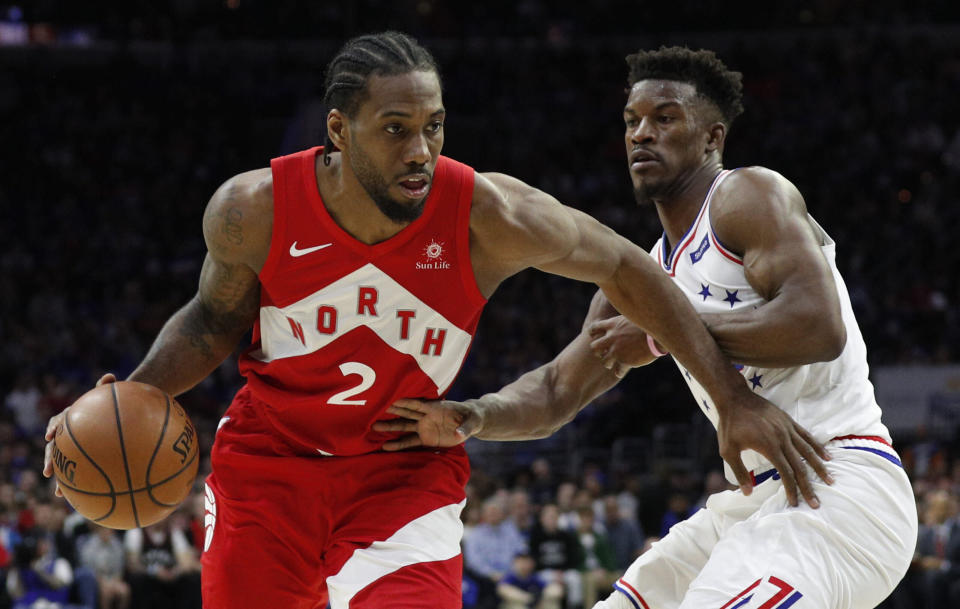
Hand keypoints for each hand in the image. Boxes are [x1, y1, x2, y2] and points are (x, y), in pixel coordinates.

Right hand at [44, 373, 116, 495]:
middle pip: (56, 447)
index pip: (59, 421)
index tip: (50, 435)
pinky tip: (79, 499)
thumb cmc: (112, 403)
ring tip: (60, 491)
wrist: (118, 413)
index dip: (53, 427)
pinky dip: (76, 484)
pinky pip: (78, 472)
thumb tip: (109, 375)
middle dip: (51, 459)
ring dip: (61, 477)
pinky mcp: (82, 457)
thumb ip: (107, 387)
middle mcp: (69, 433)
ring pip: (64, 463)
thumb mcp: (110, 394)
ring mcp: (74, 446)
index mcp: (72, 417)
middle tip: (49, 471)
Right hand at [372, 399, 482, 450]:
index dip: (407, 403)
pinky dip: (398, 444)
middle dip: (393, 413)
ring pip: (404, 427)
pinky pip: (409, 442)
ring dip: (390, 427)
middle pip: (407, 414)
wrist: (470, 422)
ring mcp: (424, 427)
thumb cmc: (472, 418)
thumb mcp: (472, 422)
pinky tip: (385, 447)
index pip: (419, 405)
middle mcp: (426, 417)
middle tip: (376, 411)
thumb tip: (458, 434)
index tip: (393, 401)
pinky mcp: (425, 439)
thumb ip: (464, 428)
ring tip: (374, 428)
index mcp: (436, 408)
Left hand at [587, 315, 658, 376]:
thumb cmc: (649, 324)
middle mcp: (611, 338)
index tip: (597, 336)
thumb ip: (626, 321)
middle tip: (604, 352)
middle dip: (598, 351)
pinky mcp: (625, 362)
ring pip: (605, 361)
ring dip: (609, 363)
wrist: (658, 336)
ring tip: (615, 363)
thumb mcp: (634, 317)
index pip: (594, 328)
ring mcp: (617, 351)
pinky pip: (618, 371)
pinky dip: (619, 372)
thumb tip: (627, 319)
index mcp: (612, 325)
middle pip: (594, 347)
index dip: (594, 333)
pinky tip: (622, 370)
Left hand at [717, 389, 832, 508]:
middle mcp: (782, 439)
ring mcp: (787, 429)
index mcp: (769, 447)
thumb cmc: (730, 424)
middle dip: (808, 486)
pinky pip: (807, 436)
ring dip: (820, 468)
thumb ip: (739, 472)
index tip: (795, 503)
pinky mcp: (789, 421)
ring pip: (808, 451)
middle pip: (800, 466)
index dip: (792, 490)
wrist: (734, 397)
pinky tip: (827, 456)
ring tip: (830, 481)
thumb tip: (747, 493)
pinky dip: (818, 447)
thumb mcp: (728, 450)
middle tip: (817, 503)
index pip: (786, 473)